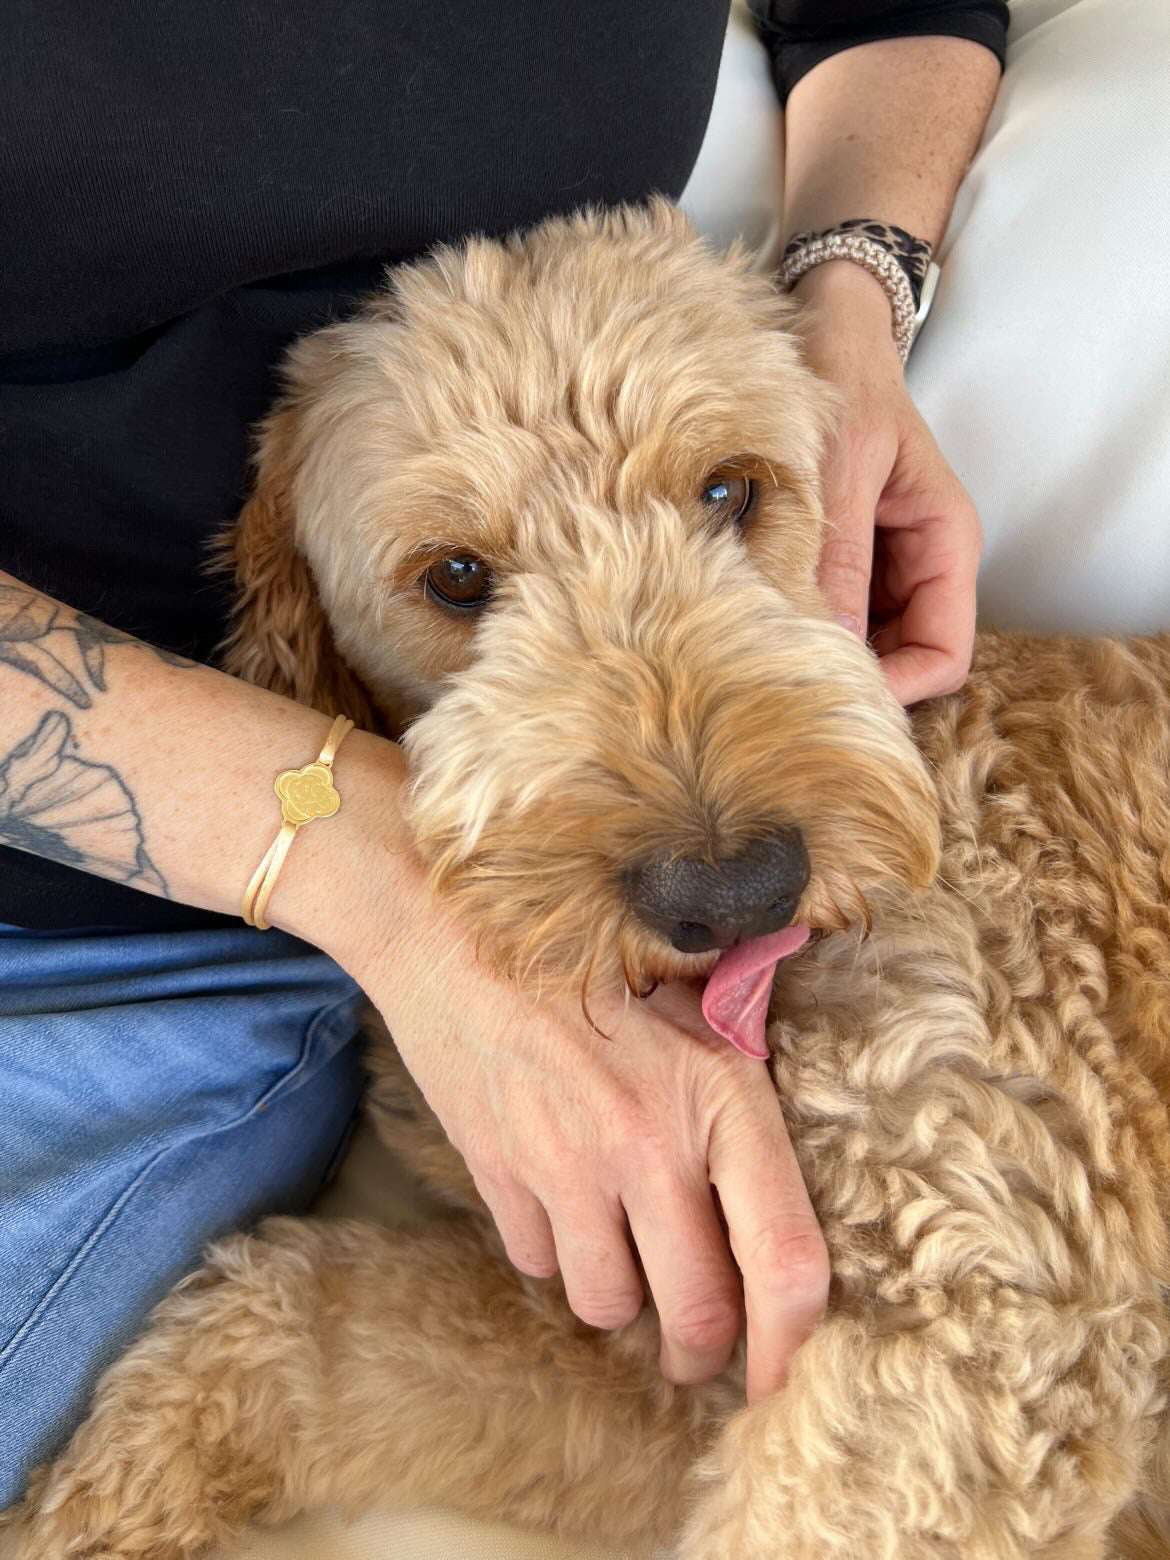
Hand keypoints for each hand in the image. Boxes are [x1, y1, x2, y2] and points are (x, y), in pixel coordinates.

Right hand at [347, 857, 827, 1403]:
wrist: (456, 929)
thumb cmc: (591, 957)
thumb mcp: (695, 1000)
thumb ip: (742, 1084)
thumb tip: (791, 1174)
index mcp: (721, 1097)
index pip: (785, 1259)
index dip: (796, 1344)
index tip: (788, 1378)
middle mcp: (648, 1144)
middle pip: (697, 1314)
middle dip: (703, 1350)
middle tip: (700, 1346)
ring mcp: (565, 1166)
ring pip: (610, 1305)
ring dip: (623, 1294)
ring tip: (624, 1249)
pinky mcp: (499, 1176)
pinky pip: (538, 1264)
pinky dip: (554, 1251)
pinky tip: (559, 1198)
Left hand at [794, 262, 981, 706]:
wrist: (818, 328)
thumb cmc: (842, 380)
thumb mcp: (839, 469)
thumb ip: (838, 557)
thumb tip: (829, 645)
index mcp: (944, 542)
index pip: (945, 655)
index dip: (899, 688)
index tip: (835, 692)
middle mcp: (916, 565)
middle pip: (901, 661)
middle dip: (851, 675)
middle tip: (778, 677)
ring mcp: (876, 565)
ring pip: (857, 644)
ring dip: (816, 648)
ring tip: (757, 641)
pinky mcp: (835, 558)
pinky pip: (823, 611)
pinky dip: (794, 619)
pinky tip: (751, 610)